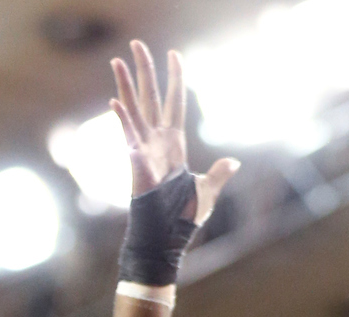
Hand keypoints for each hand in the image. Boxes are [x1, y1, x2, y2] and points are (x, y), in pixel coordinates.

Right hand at [110, 40, 239, 223]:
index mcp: (174, 145)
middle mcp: (157, 143)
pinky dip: (123, 120)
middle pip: (150, 97)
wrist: (167, 240)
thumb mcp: (207, 192)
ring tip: (117, 59)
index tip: (175, 55)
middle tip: (136, 43)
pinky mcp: (137, 164)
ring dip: (126, 85)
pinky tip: (116, 101)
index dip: (175, 80)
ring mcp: (145, 151)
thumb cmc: (183, 220)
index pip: (174, 103)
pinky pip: (129, 138)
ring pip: (135, 110)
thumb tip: (233, 162)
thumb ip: (218, 174)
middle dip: (145, 70)